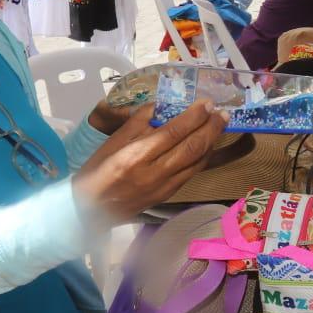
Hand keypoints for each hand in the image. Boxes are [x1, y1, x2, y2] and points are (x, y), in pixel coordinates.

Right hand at [73, 100, 227, 224]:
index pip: (174, 132)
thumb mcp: (113, 141)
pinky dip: (203, 157)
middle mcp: (155, 172)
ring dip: (212, 142)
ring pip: (197, 162)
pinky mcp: (168, 195)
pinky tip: (207, 146)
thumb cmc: (97, 170)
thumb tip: (161, 106)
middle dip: (212, 128)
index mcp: (137, 155)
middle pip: (192, 148)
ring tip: (220, 125)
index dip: (194, 116)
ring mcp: (164, 187)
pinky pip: (192, 173)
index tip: (207, 103)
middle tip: (223, 113)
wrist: (89, 209)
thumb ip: (138, 122)